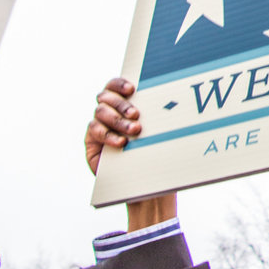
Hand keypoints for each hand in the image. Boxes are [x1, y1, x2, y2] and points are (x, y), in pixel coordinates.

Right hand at [86, 78, 176, 229]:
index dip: (120, 84)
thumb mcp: (159, 132)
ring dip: (118, 120)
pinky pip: (95, 130)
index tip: (133, 89)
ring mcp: (99, 125)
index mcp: (123, 104)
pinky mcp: (92, 141)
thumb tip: (177, 96)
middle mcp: (108, 111)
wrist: (146, 185)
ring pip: (100, 112)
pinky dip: (108, 135)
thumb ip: (159, 114)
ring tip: (135, 131)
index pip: (114, 85)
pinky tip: (122, 143)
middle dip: (122, 104)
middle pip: (106, 97)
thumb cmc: (156, 154)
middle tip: (137, 115)